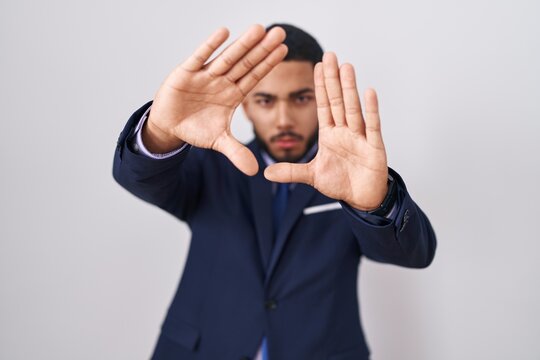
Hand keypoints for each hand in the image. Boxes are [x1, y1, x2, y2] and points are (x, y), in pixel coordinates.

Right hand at [145, 25, 287, 175]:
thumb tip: (254, 171)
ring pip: (227, 58)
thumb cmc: (196, 128)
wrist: (169, 125)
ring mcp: (205, 76)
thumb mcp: (218, 142)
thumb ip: (236, 152)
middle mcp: (222, 81)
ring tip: (259, 29)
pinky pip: (200, 57)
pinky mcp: (186, 73)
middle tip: (280, 32)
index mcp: (232, 94)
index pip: (254, 76)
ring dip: (242, 44)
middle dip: (262, 49)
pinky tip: (224, 32)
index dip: (268, 64)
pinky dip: (210, 46)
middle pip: (245, 63)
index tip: (285, 50)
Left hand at [264, 52, 388, 209]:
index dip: (320, 86)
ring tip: (346, 66)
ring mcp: (360, 137)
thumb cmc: (340, 183)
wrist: (362, 198)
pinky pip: (372, 126)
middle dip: (332, 79)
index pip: (324, 106)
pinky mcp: (374, 147)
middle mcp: (345, 131)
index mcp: (330, 135)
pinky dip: (371, 110)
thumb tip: (266, 173)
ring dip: (349, 88)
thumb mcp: (311, 176)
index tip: (317, 66)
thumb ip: (290, 172)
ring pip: (353, 109)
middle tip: (330, 55)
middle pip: (338, 101)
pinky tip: (369, 91)